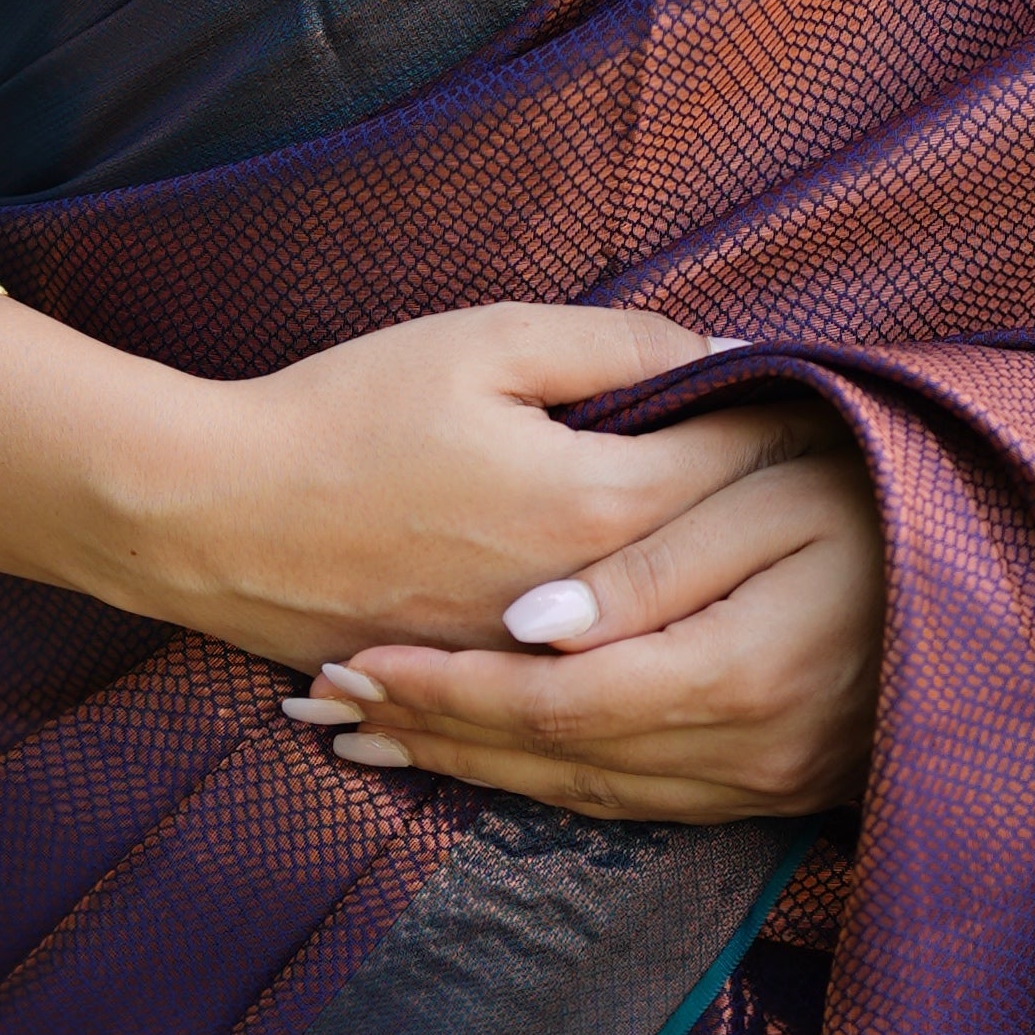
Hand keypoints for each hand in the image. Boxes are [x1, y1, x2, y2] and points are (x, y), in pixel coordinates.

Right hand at [0, 289, 795, 676]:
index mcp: (591, 505)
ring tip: (762, 560)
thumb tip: (718, 355)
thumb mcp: (481, 343)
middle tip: (826, 485)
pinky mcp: (483, 690)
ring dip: (714, 599)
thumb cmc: (340, 411)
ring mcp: (530, 662)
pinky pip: (585, 685)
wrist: (207, 513)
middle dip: (771, 524)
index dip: (789, 433)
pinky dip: (630, 656)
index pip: (738, 472)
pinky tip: (659, 633)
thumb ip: (612, 348)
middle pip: (718, 570)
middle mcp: (579, 604)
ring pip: (661, 641)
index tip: (826, 405)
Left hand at [285, 419, 882, 822]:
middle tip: (332, 704)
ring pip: (589, 793)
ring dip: (477, 767)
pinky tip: (488, 761)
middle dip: (437, 732)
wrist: (1007, 562)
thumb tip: (533, 630)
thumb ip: (653, 563)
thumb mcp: (774, 495)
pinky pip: (637, 804)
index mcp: (737, 674)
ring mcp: (768, 785)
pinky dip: (546, 783)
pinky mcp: (777, 791)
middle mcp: (749, 753)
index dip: (447, 689)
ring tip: (376, 733)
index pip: (551, 701)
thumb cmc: (883, 492)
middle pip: (555, 761)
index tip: (356, 659)